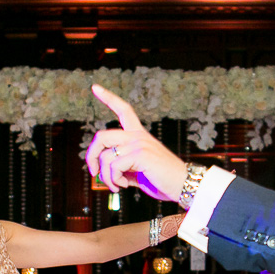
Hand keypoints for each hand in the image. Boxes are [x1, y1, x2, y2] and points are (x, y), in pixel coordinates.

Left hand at [86, 84, 187, 201]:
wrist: (183, 185)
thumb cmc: (162, 180)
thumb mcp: (137, 171)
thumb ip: (121, 167)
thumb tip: (100, 172)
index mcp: (139, 135)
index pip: (123, 110)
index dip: (108, 98)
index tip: (95, 87)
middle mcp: (138, 136)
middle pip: (102, 136)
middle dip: (91, 155)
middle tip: (94, 172)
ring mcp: (139, 143)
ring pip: (105, 157)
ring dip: (105, 176)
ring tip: (115, 186)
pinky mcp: (141, 154)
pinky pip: (114, 167)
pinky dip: (114, 180)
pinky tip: (124, 186)